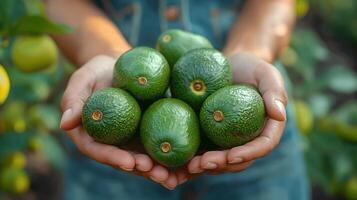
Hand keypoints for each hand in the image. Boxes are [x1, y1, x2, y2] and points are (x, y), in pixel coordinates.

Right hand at [60, 55, 185, 188]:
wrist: (121, 65)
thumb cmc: (98, 70)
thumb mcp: (84, 79)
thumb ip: (74, 99)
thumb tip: (65, 124)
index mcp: (90, 134)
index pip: (98, 150)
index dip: (113, 158)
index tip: (129, 162)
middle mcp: (111, 141)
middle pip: (123, 160)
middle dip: (140, 170)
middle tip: (157, 173)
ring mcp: (130, 139)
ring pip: (142, 159)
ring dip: (157, 170)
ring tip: (173, 176)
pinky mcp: (147, 132)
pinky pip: (157, 146)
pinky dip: (169, 157)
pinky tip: (186, 163)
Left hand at [187, 52, 287, 174]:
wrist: (232, 66)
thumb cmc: (253, 68)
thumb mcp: (267, 74)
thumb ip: (275, 91)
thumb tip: (279, 114)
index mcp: (267, 128)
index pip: (262, 146)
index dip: (248, 154)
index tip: (232, 156)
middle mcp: (248, 139)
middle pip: (238, 160)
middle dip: (221, 165)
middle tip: (203, 164)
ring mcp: (229, 140)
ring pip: (220, 161)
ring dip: (204, 167)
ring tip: (189, 166)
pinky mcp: (211, 136)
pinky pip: (204, 151)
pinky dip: (193, 158)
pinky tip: (179, 162)